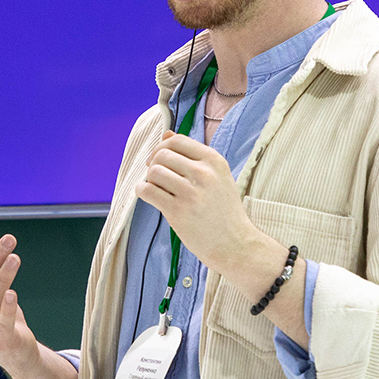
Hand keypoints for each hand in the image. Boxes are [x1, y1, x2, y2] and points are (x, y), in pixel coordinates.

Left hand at [136, 132, 283, 289]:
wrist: (235, 244)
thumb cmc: (224, 211)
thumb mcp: (217, 176)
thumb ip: (192, 155)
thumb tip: (166, 134)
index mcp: (214, 161)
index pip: (177, 141)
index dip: (162, 148)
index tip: (159, 160)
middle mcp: (203, 173)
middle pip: (162, 155)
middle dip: (154, 164)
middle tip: (156, 178)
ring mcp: (190, 192)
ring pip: (153, 172)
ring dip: (149, 179)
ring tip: (157, 189)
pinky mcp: (177, 211)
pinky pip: (147, 191)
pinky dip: (142, 191)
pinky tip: (149, 196)